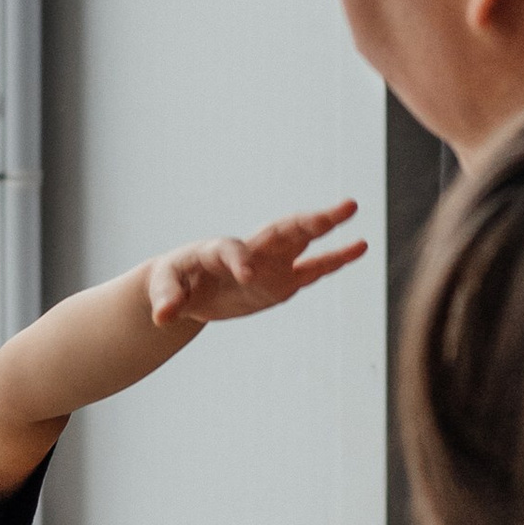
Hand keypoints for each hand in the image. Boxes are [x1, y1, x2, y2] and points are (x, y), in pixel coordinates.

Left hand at [148, 201, 365, 329]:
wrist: (185, 287)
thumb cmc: (172, 282)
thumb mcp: (163, 288)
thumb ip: (166, 299)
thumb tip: (163, 317)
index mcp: (217, 250)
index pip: (232, 249)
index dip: (239, 260)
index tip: (246, 276)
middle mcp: (249, 250)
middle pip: (280, 230)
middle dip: (308, 220)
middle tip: (341, 208)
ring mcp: (269, 264)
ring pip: (302, 241)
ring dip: (326, 226)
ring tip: (352, 208)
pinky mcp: (281, 282)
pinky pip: (313, 269)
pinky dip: (335, 259)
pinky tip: (360, 246)